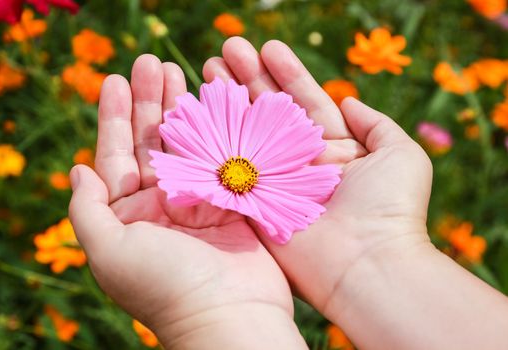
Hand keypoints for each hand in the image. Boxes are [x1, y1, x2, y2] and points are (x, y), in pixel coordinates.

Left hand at [69, 55, 306, 348]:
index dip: (115, 117)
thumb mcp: (109, 252)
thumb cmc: (165, 287)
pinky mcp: (235, 202)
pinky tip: (216, 100)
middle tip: (153, 62)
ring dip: (184, 108)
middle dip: (151, 103)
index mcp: (130, 215)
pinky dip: (220, 129)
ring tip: (181, 69)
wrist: (231, 318)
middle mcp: (163, 205)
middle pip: (154, 143)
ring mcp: (201, 201)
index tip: (116, 80)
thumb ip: (87, 211)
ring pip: (189, 144)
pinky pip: (224, 157)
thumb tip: (77, 170)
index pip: (116, 156)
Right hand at [202, 38, 432, 318]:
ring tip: (209, 66)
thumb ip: (375, 123)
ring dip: (229, 100)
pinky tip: (202, 111)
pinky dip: (217, 141)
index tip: (266, 47)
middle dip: (250, 79)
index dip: (286, 73)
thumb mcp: (400, 153)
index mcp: (334, 149)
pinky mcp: (254, 204)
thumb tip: (349, 100)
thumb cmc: (391, 209)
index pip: (305, 101)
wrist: (368, 266)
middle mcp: (301, 163)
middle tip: (227, 50)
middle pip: (270, 112)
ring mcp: (275, 183)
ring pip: (247, 134)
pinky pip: (232, 167)